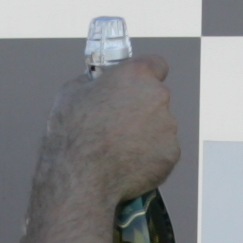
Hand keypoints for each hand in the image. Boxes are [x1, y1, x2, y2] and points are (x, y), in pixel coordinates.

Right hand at [46, 54, 179, 205]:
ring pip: (160, 126)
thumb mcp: (71, 93)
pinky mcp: (171, 154)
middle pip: (157, 98)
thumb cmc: (73, 133)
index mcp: (136, 75)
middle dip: (142, 108)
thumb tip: (99, 84)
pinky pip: (162, 151)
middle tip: (119, 124)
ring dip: (146, 133)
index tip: (136, 85)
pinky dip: (149, 157)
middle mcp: (159, 97)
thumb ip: (94, 83)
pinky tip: (128, 164)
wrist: (81, 177)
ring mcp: (168, 127)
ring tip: (120, 149)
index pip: (156, 64)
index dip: (146, 75)